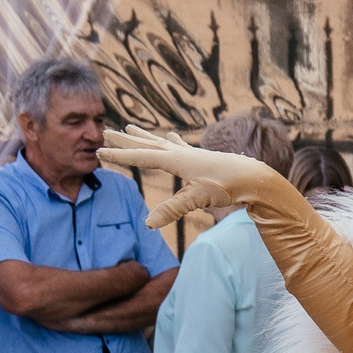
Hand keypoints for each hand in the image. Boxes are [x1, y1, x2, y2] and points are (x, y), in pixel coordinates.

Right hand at [98, 126, 292, 224]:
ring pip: (160, 142)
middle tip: (105, 132)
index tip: (97, 152)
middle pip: (146, 145)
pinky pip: (180, 146)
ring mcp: (191, 154)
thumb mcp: (197, 199)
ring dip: (144, 136)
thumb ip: (171, 210)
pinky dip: (171, 140)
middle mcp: (180, 153)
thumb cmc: (226, 186)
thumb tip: (147, 225)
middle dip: (125, 140)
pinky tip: (170, 134)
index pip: (140, 157)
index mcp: (175, 160)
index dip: (118, 156)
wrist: (254, 178)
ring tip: (130, 126)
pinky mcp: (202, 158)